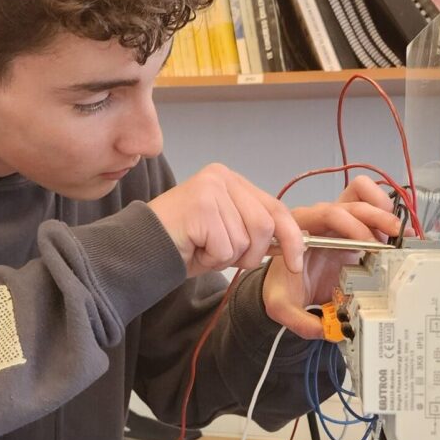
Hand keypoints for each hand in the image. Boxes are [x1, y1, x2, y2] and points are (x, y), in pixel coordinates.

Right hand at [147, 163, 304, 277]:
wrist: (143, 248)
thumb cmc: (185, 243)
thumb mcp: (229, 233)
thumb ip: (256, 230)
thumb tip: (295, 243)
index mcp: (232, 180)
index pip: (276, 208)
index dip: (291, 238)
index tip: (296, 263)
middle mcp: (222, 177)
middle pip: (265, 226)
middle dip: (250, 253)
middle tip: (220, 254)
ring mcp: (211, 189)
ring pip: (246, 239)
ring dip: (227, 256)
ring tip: (203, 248)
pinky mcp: (201, 205)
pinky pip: (225, 247)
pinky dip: (211, 259)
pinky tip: (193, 249)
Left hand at [263, 176, 399, 338]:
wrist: (284, 287)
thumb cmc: (282, 289)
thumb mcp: (281, 306)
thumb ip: (299, 320)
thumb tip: (326, 330)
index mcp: (300, 230)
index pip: (326, 213)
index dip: (348, 224)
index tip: (364, 246)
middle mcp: (320, 220)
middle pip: (350, 201)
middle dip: (374, 215)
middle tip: (392, 236)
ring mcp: (339, 223)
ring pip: (363, 198)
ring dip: (383, 211)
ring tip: (400, 234)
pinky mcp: (355, 231)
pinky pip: (371, 211)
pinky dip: (387, 219)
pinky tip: (401, 237)